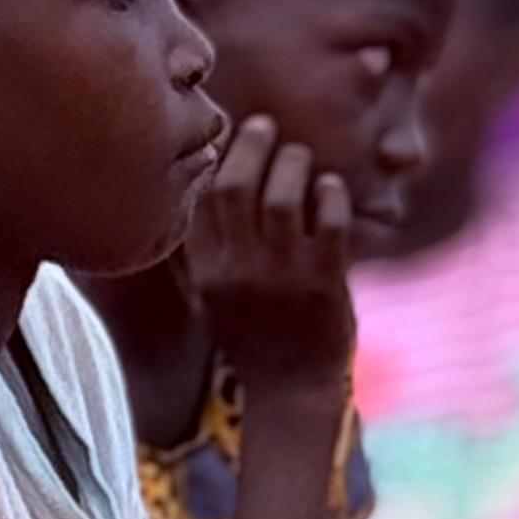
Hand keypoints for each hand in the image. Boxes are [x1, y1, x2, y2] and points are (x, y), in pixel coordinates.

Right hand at [184, 113, 355, 395]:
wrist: (293, 391)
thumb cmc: (253, 338)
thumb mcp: (209, 298)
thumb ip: (196, 253)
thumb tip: (185, 200)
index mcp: (207, 271)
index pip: (198, 198)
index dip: (212, 158)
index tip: (224, 137)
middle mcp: (238, 271)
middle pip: (234, 188)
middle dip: (251, 146)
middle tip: (265, 127)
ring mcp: (281, 278)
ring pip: (282, 199)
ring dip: (293, 164)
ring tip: (300, 154)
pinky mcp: (323, 285)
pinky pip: (329, 223)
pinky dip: (331, 195)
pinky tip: (332, 187)